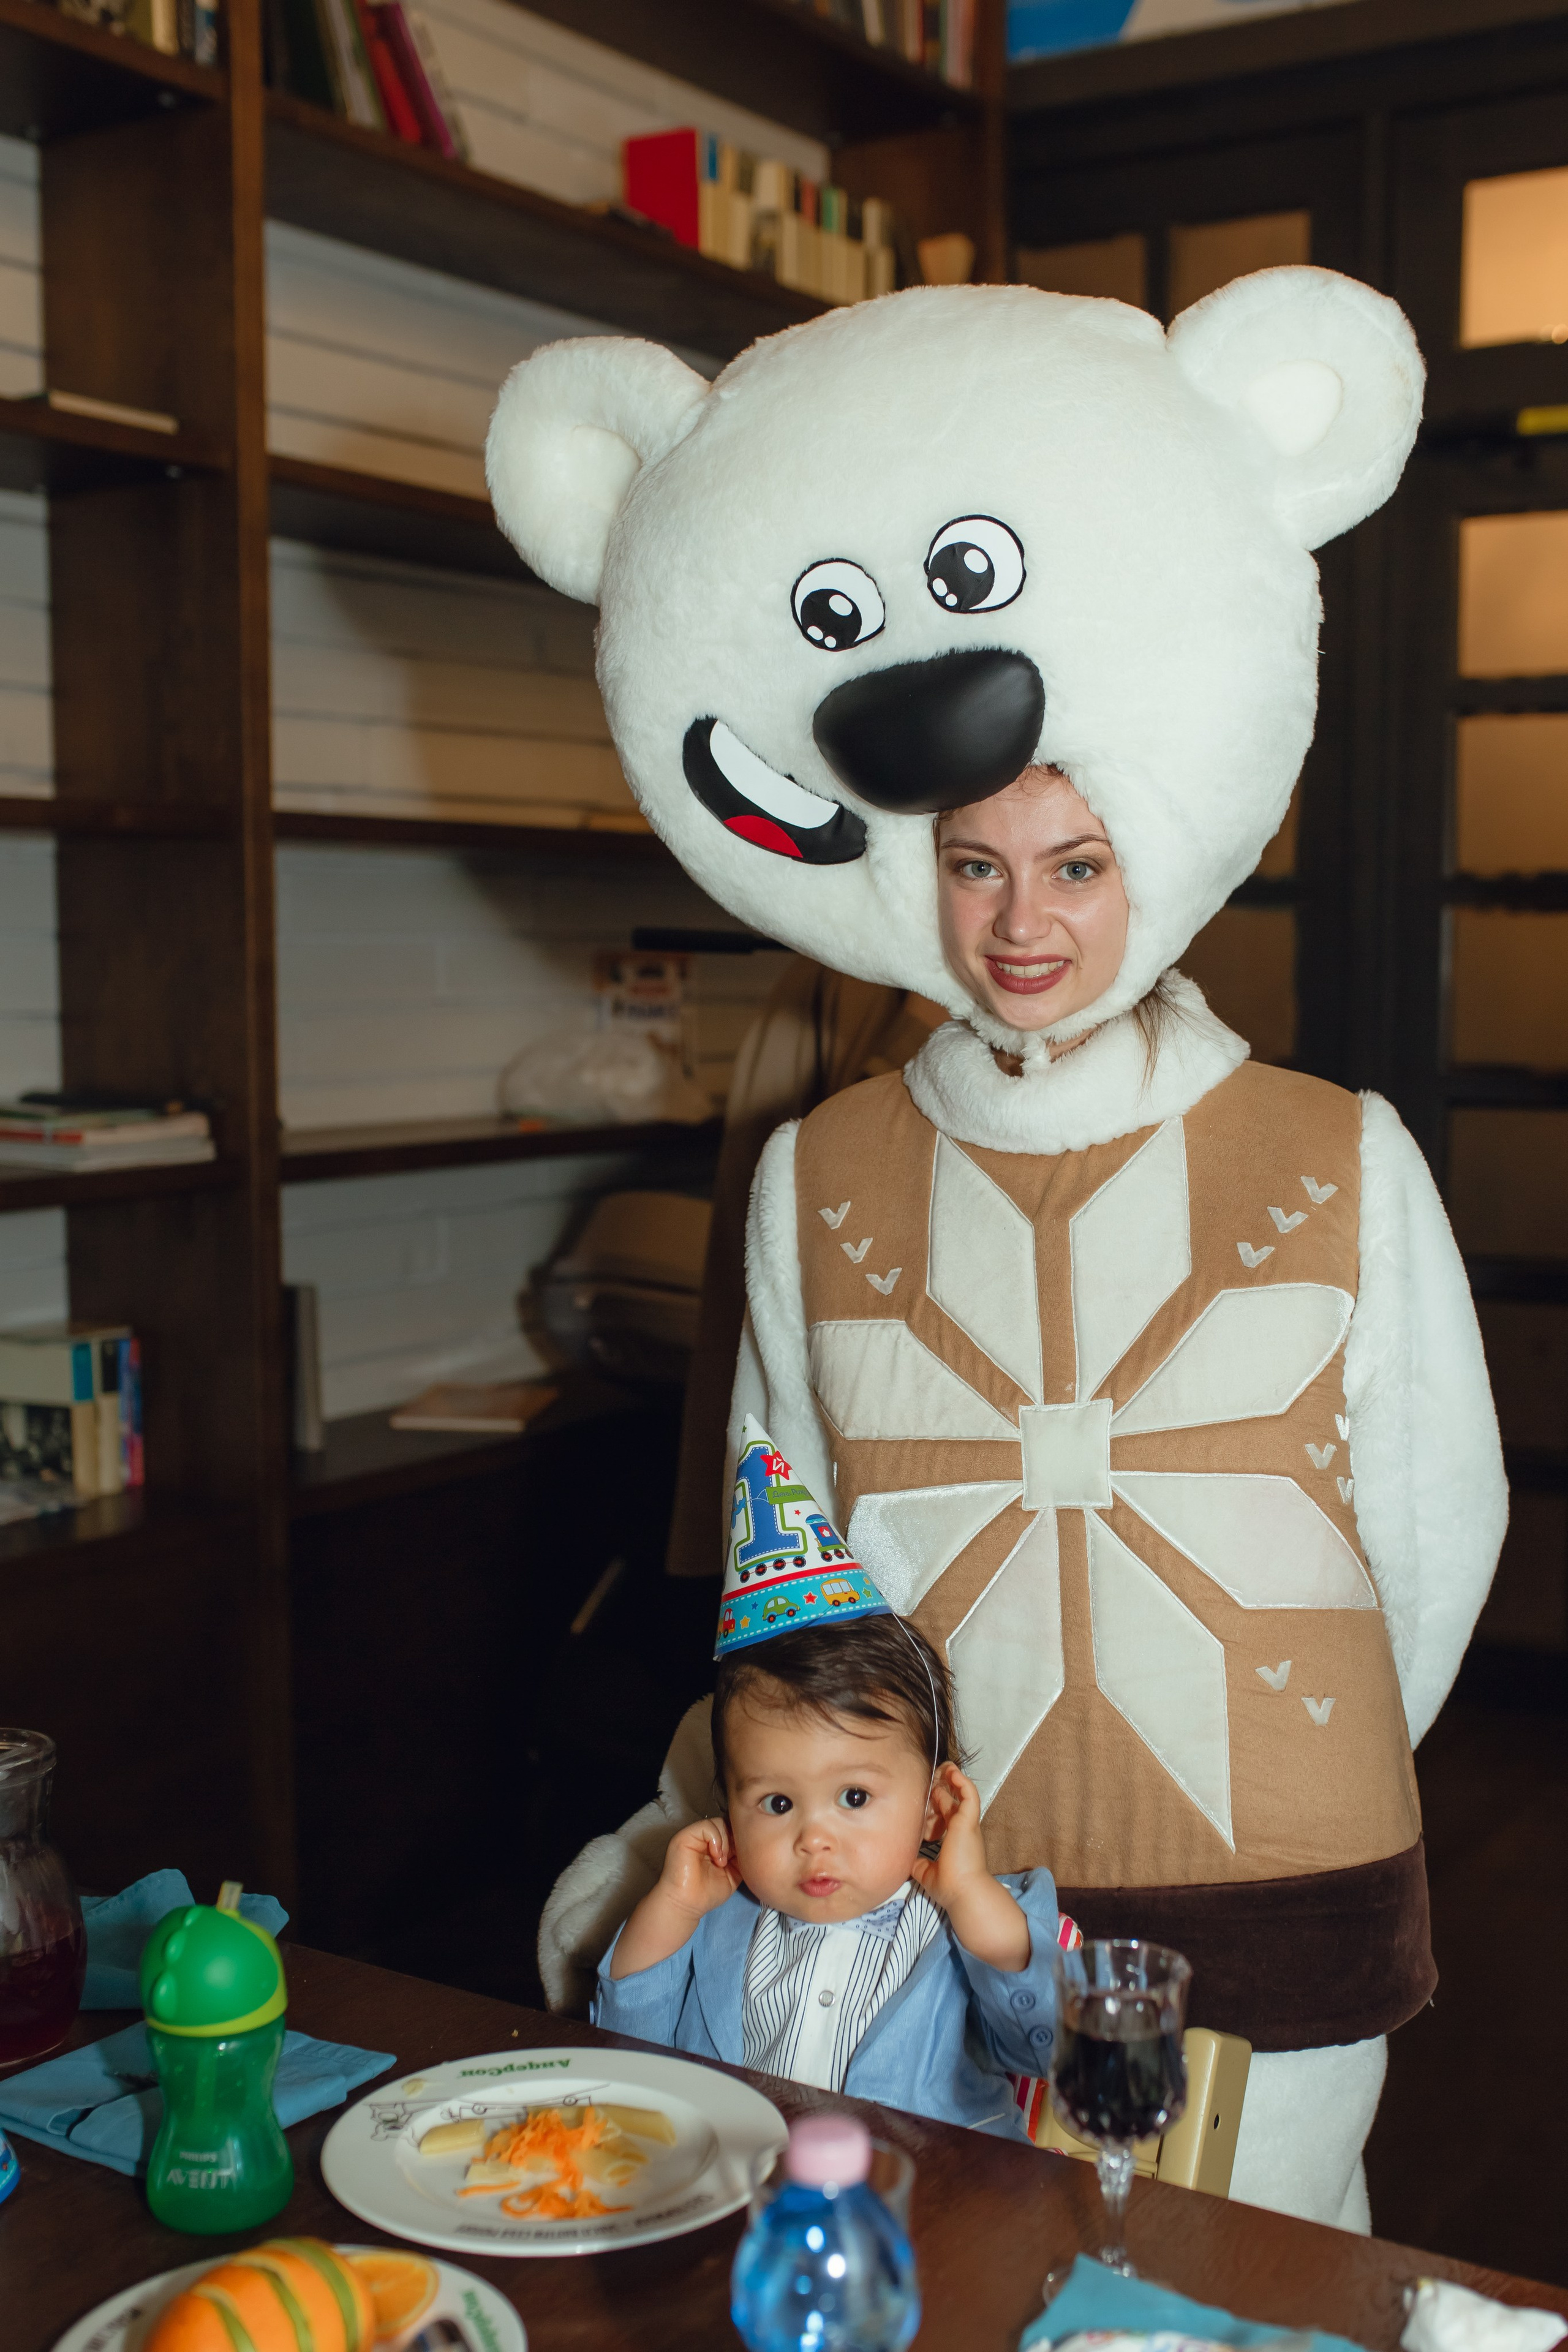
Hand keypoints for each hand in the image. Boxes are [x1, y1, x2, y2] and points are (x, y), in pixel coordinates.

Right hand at [609, 1818, 740, 1978]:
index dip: (741, 1839)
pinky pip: (708, 1826)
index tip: (744, 1855)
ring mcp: (694, 1835)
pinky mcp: (686, 1835)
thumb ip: (741, 1857)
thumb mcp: (733, 1873)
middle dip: (735, 1839)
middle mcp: (704, 1838)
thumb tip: (751, 1842)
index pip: (732, 1830)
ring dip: (726, 1842)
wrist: (686, 1905)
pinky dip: (717, 1840)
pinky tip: (716, 1857)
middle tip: (733, 1859)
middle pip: (728, 1824)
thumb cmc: (707, 1893)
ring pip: (719, 1822)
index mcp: (714, 1846)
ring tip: (721, 1862)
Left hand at [911, 1764, 1030, 1972]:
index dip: (933, 1804)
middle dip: (940, 1786)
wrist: (962, 1891)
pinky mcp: (969, 1820)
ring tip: (944, 1765)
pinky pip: (969, 1794)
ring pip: (961, 1793)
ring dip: (952, 1778)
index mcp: (952, 1839)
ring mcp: (966, 1823)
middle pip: (950, 1800)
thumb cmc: (947, 1885)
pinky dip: (962, 1781)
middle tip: (932, 1773)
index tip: (922, 1797)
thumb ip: (917, 1862)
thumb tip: (906, 1858)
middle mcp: (960, 1828)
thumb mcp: (925, 1871)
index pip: (942, 1815)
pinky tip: (953, 1771)